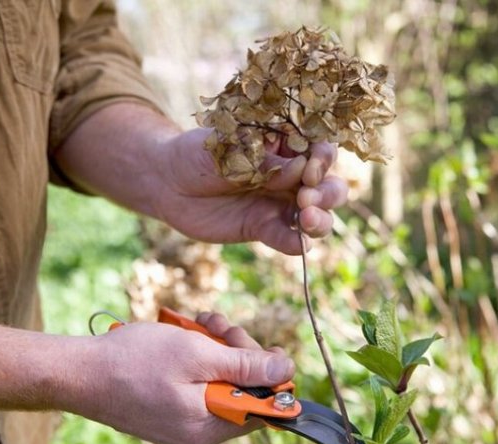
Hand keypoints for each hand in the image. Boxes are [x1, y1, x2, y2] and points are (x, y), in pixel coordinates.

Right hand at [69, 314, 294, 443]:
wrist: (79, 371)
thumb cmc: (134, 361)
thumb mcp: (198, 355)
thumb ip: (246, 366)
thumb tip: (287, 370)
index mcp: (207, 428)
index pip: (262, 409)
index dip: (270, 376)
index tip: (267, 348)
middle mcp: (197, 433)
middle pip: (242, 391)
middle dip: (239, 352)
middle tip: (221, 326)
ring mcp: (181, 423)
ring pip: (220, 381)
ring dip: (218, 347)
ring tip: (202, 323)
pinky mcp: (168, 409)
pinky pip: (198, 384)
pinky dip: (198, 356)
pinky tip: (189, 333)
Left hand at [152, 128, 348, 254]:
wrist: (168, 183)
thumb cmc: (199, 154)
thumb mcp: (228, 149)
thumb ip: (264, 161)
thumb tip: (299, 170)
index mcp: (286, 145)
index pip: (320, 149)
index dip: (323, 159)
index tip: (309, 169)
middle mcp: (292, 175)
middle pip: (329, 184)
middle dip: (327, 192)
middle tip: (306, 198)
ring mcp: (281, 204)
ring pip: (319, 214)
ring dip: (322, 219)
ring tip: (307, 220)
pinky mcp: (265, 228)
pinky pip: (289, 238)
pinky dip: (298, 243)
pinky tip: (298, 244)